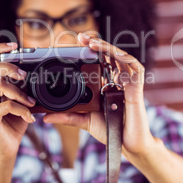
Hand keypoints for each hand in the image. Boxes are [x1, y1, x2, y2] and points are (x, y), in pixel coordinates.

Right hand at [0, 43, 36, 161]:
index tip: (14, 44)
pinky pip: (7, 105)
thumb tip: (30, 72)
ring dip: (20, 93)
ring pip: (0, 85)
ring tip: (30, 102)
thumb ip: (18, 87)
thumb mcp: (16, 101)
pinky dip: (23, 109)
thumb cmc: (11, 124)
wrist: (5, 150)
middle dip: (9, 67)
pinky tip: (30, 117)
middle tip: (23, 76)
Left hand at [43, 33, 156, 156]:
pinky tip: (112, 53)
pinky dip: (124, 57)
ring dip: (107, 48)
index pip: (99, 62)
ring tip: (92, 43)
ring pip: (120, 57)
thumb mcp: (84, 120)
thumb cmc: (110, 131)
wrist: (125, 145)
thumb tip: (46, 117)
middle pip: (108, 56)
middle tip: (81, 37)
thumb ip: (68, 116)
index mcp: (107, 84)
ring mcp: (128, 82)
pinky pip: (134, 67)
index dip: (90, 51)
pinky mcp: (137, 87)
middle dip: (96, 44)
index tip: (76, 44)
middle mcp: (117, 80)